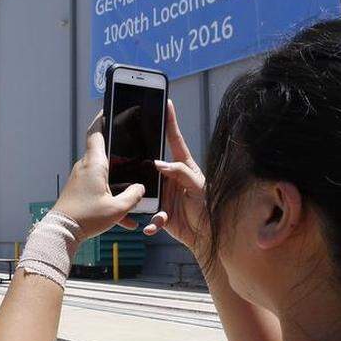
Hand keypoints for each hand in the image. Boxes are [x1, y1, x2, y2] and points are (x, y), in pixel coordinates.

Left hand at [51, 114, 144, 241]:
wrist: (62, 233)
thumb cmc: (86, 218)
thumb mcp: (117, 209)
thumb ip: (133, 196)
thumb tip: (141, 188)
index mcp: (94, 164)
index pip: (96, 132)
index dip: (103, 118)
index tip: (110, 109)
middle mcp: (85, 167)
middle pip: (103, 152)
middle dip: (119, 154)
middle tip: (134, 151)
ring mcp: (80, 179)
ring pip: (104, 175)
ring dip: (117, 185)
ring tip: (134, 198)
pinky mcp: (78, 191)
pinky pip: (98, 190)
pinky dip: (110, 200)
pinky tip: (125, 220)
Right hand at [143, 100, 209, 262]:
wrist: (209, 238)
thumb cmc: (211, 210)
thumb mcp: (200, 188)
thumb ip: (181, 173)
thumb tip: (158, 164)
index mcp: (184, 167)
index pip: (175, 141)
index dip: (170, 122)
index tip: (166, 103)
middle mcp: (171, 179)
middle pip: (152, 163)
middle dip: (141, 160)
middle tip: (130, 152)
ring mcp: (164, 195)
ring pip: (146, 190)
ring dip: (144, 198)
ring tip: (146, 203)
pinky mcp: (161, 213)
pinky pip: (150, 216)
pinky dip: (150, 223)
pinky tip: (151, 228)